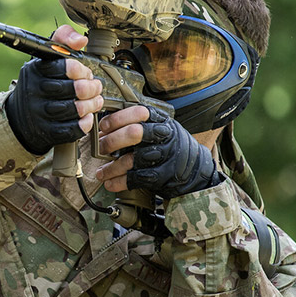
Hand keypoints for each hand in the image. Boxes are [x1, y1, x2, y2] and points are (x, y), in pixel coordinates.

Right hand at [5, 25, 102, 154]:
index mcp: (35, 70)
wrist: (21, 118)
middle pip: (74, 89)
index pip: (65, 66)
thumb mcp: (45, 58)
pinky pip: (73, 129)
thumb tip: (81, 40)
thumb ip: (62, 39)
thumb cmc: (40, 84)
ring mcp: (40, 114)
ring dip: (91, 104)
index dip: (81, 69)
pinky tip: (87, 116)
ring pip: (75, 109)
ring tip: (95, 101)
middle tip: (95, 87)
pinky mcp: (47, 132)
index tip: (84, 72)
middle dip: (91, 87)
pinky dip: (85, 123)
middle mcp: (35, 92)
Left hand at [95, 106, 220, 198]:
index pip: (138, 112)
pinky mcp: (163, 175)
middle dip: (111, 141)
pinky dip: (119, 182)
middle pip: (134, 133)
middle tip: (100, 149)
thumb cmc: (167, 146)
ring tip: (100, 173)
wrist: (194, 169)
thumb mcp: (158, 128)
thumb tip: (102, 129)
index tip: (103, 127)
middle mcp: (163, 135)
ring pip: (132, 159)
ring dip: (111, 168)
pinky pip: (136, 178)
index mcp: (160, 120)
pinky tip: (110, 183)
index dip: (117, 119)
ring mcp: (164, 155)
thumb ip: (136, 124)